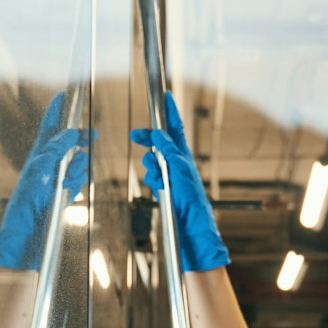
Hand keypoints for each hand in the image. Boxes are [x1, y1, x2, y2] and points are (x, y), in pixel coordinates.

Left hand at [0, 92, 90, 270]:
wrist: (26, 237)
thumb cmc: (26, 204)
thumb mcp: (40, 170)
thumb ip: (56, 148)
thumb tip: (70, 133)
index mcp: (37, 155)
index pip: (49, 127)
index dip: (56, 110)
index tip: (62, 95)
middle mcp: (47, 165)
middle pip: (69, 143)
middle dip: (80, 140)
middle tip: (93, 135)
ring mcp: (56, 180)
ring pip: (77, 162)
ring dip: (76, 168)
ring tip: (65, 182)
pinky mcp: (64, 194)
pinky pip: (79, 181)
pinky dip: (77, 184)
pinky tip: (68, 191)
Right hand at [130, 91, 229, 272]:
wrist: (192, 231)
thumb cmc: (192, 203)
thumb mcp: (180, 171)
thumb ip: (169, 151)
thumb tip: (160, 134)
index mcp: (186, 156)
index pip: (176, 129)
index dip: (170, 112)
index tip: (165, 96)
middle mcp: (179, 164)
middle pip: (160, 143)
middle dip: (148, 139)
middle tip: (135, 135)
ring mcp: (172, 177)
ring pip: (153, 161)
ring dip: (151, 166)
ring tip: (158, 176)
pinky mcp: (166, 190)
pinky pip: (153, 178)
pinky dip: (152, 180)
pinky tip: (158, 187)